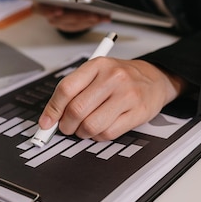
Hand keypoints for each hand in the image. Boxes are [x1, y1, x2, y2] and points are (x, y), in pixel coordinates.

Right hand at [35, 0, 109, 31]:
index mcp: (43, 0)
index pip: (40, 8)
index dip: (48, 11)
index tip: (59, 10)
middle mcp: (50, 13)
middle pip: (60, 19)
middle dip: (76, 16)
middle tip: (90, 13)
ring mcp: (61, 21)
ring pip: (72, 24)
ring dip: (87, 21)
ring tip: (100, 15)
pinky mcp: (72, 25)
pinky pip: (81, 26)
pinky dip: (92, 22)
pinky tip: (102, 17)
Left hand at [37, 58, 187, 140]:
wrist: (154, 78)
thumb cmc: (120, 77)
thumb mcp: (97, 73)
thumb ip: (74, 91)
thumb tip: (51, 117)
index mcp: (97, 65)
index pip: (66, 89)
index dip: (52, 109)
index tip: (46, 123)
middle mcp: (113, 77)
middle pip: (77, 109)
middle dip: (66, 125)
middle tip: (66, 128)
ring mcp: (127, 95)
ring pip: (91, 125)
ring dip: (82, 133)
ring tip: (84, 128)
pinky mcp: (138, 112)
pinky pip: (108, 133)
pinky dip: (98, 136)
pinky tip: (100, 129)